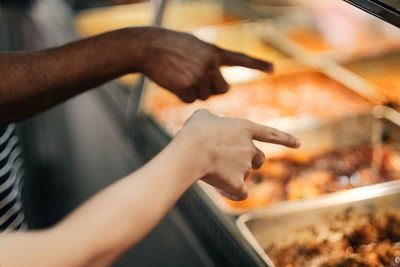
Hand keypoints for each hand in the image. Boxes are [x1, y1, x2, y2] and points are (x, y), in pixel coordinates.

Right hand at [134, 27, 272, 102]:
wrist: (149, 47)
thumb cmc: (170, 45)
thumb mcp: (195, 46)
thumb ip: (209, 59)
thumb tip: (215, 81)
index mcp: (214, 53)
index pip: (240, 59)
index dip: (257, 64)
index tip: (272, 69)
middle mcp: (211, 65)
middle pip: (222, 90)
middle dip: (212, 89)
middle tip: (196, 79)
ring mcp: (200, 77)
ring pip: (205, 97)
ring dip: (194, 91)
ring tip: (180, 76)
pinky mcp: (187, 88)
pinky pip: (190, 100)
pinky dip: (182, 95)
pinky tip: (173, 82)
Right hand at [176, 110, 299, 200]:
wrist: (191, 151)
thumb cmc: (195, 132)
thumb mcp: (203, 117)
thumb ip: (211, 119)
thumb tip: (209, 123)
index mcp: (245, 128)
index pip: (271, 133)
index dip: (285, 138)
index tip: (299, 144)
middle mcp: (250, 147)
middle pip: (259, 159)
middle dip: (250, 161)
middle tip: (231, 162)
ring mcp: (245, 166)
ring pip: (246, 174)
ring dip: (234, 175)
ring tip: (213, 172)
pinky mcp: (237, 183)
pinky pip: (241, 193)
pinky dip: (232, 193)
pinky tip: (221, 190)